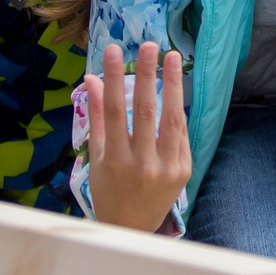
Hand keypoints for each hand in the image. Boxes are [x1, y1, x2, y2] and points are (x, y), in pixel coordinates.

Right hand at [85, 42, 191, 232]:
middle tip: (150, 45)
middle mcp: (141, 165)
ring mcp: (166, 169)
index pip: (113, 111)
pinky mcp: (183, 171)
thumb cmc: (107, 189)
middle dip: (148, 75)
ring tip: (173, 57)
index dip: (113, 79)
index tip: (113, 50)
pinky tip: (176, 88)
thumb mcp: (95, 156)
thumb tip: (92, 79)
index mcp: (114, 161)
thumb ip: (97, 117)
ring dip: (173, 85)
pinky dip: (177, 111)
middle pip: (146, 112)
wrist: (131, 228)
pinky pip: (180, 135)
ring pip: (171, 120)